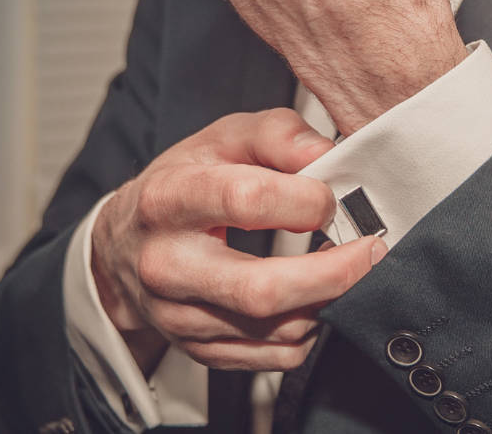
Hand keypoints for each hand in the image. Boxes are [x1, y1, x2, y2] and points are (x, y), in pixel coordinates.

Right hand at [91, 109, 386, 373]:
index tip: (329, 199)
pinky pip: (275, 357)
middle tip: (369, 251)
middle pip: (261, 290)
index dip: (304, 200)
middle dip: (334, 273)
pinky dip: (309, 330)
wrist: (122, 246)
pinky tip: (311, 298)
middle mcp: (166, 265)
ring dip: (327, 300)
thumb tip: (324, 156)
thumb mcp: (221, 139)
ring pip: (275, 330)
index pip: (246, 201)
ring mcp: (179, 316)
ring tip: (341, 269)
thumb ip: (277, 135)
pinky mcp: (199, 350)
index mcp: (168, 200)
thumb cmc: (182, 185)